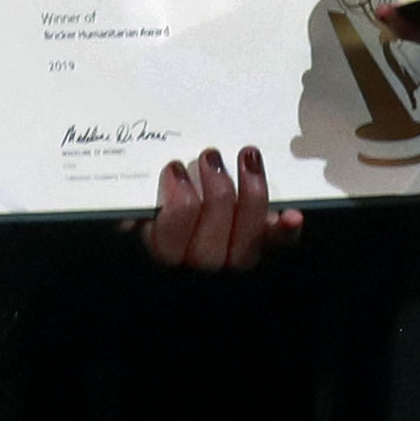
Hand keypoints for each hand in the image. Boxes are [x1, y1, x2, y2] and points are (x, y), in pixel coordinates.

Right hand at [140, 143, 300, 271]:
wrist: (200, 251)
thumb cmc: (168, 222)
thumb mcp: (143, 217)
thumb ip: (135, 211)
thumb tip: (127, 209)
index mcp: (166, 253)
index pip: (171, 231)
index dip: (177, 198)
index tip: (175, 169)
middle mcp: (201, 264)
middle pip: (212, 231)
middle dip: (215, 188)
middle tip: (211, 157)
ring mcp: (236, 261)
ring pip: (247, 235)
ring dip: (250, 191)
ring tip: (247, 157)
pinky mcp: (265, 251)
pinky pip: (278, 245)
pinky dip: (285, 230)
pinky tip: (292, 215)